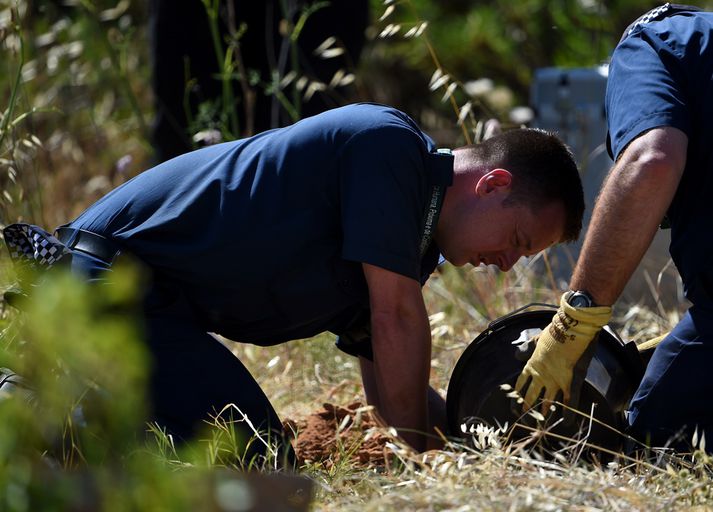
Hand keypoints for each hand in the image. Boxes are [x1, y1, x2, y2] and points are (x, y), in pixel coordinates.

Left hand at [515, 292, 611, 412]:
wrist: (574, 326)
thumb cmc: (556, 332)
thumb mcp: (537, 339)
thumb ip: (527, 348)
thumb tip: (516, 355)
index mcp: (533, 365)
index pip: (521, 384)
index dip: (516, 395)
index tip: (512, 405)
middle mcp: (542, 375)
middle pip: (531, 396)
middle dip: (526, 409)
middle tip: (521, 420)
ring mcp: (557, 379)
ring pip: (548, 401)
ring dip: (544, 414)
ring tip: (539, 426)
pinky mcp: (573, 380)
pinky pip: (571, 399)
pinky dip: (569, 411)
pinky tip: (567, 423)